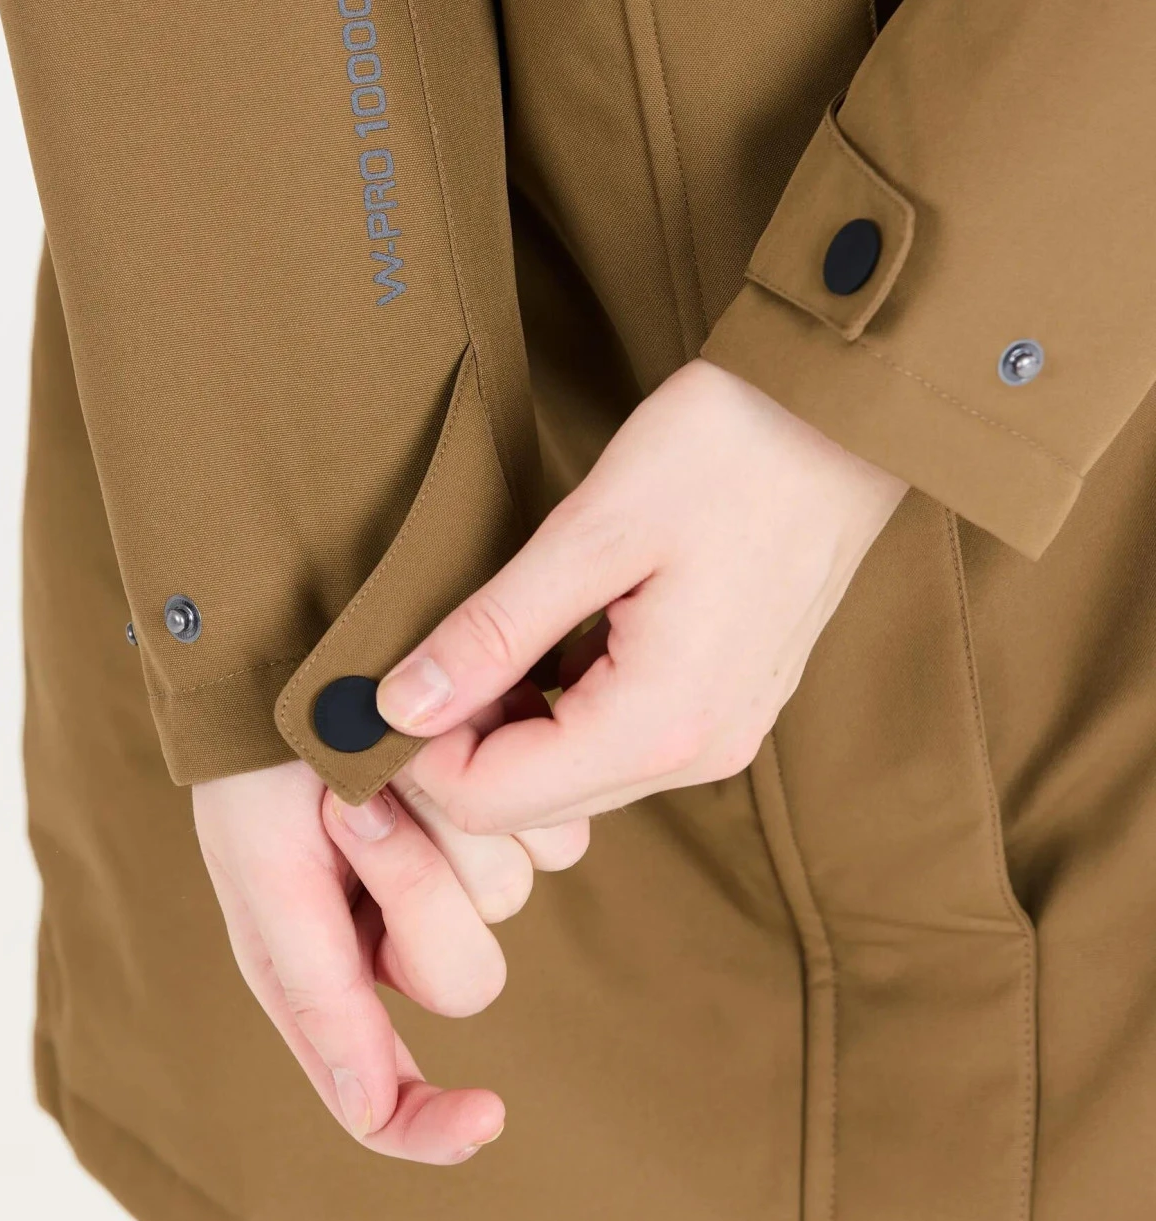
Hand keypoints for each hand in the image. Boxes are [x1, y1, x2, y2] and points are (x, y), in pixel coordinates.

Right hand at [192, 760, 586, 1163]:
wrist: (309, 621)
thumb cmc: (261, 750)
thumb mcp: (264, 866)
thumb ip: (315, 989)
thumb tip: (372, 1114)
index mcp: (329, 969)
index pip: (387, 1098)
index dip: (435, 1125)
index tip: (489, 1115)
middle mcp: (402, 929)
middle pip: (463, 975)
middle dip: (413, 884)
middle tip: (355, 801)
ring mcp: (468, 863)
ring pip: (511, 895)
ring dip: (447, 816)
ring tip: (391, 748)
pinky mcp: (523, 804)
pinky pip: (558, 837)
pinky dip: (505, 782)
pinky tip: (454, 729)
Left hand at [374, 360, 906, 831]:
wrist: (844, 413)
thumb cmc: (727, 451)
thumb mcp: (590, 531)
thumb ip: (490, 630)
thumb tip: (395, 705)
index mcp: (662, 722)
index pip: (493, 802)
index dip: (416, 756)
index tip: (377, 685)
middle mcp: (699, 755)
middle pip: (532, 807)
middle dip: (457, 749)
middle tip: (417, 657)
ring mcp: (723, 735)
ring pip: (572, 778)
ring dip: (508, 727)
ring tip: (479, 637)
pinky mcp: (728, 705)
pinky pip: (616, 742)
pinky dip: (559, 709)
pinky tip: (541, 634)